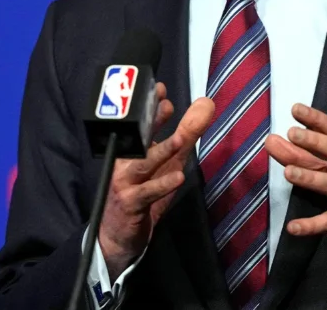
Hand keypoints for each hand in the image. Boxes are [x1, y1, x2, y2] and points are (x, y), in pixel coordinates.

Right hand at [98, 83, 213, 279]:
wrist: (119, 237)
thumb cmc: (144, 193)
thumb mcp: (170, 161)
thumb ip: (188, 132)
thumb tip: (206, 103)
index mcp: (133, 148)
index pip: (140, 122)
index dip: (149, 105)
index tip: (160, 88)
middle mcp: (126, 162)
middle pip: (139, 138)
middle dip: (151, 121)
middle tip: (165, 105)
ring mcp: (125, 182)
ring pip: (143, 164)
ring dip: (161, 151)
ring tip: (180, 140)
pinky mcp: (130, 204)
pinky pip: (146, 193)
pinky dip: (162, 184)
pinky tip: (178, 177)